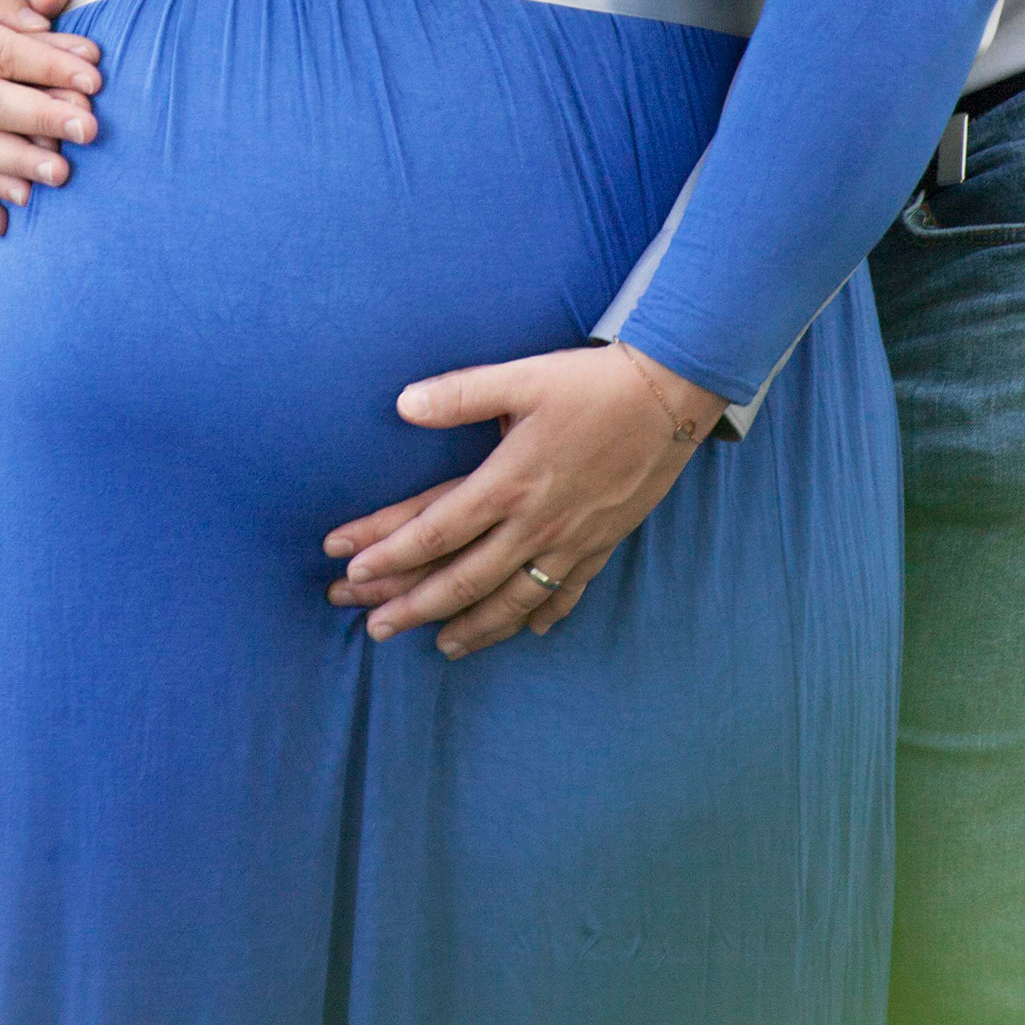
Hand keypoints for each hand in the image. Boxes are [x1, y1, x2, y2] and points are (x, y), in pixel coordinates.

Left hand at [322, 343, 725, 658]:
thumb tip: (403, 404)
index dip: (390, 552)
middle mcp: (535, 523)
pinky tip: (526, 632)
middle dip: (414, 607)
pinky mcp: (602, 543)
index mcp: (508, 482)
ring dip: (471, 629)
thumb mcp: (523, 377)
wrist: (672, 398)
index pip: (435, 529)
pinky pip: (566, 594)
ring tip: (440, 647)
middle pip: (464, 579)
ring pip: (512, 600)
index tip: (352, 569)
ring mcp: (571, 541)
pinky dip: (541, 616)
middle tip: (373, 628)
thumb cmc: (594, 384)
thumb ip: (461, 393)